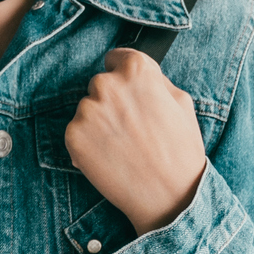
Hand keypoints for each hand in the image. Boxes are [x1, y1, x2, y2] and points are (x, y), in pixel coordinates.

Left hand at [64, 48, 206, 235]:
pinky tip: (110, 157)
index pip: (117, 57)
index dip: (123, 72)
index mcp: (136, 71)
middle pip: (100, 84)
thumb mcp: (182, 103)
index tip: (127, 88)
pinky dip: (88, 142)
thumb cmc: (180, 150)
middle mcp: (107, 85)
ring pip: (88, 109)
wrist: (168, 195)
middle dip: (112, 101)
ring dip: (99, 123)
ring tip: (124, 145)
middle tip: (131, 126)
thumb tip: (137, 72)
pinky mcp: (72, 135)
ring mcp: (87, 111)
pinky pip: (77, 132)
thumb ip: (155, 81)